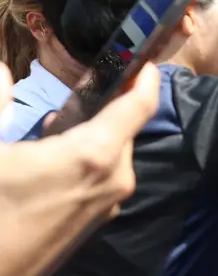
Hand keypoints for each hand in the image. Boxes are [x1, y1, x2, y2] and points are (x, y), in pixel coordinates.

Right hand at [0, 62, 159, 275]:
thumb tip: (1, 67)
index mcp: (96, 154)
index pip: (140, 103)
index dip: (144, 74)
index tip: (142, 54)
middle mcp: (115, 178)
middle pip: (122, 125)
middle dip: (103, 103)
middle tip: (74, 89)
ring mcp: (109, 203)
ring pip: (111, 151)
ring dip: (90, 131)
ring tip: (52, 123)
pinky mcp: (97, 221)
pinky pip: (102, 175)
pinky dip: (86, 157)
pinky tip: (48, 159)